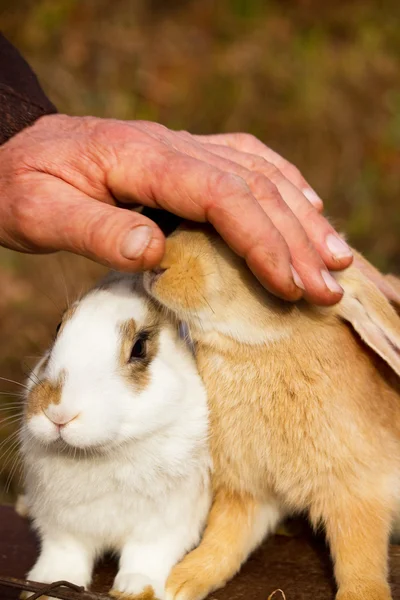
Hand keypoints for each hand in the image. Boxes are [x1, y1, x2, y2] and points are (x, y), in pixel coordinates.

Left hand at [0, 115, 352, 304]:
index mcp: (141, 157)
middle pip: (252, 188)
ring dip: (302, 217)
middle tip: (330, 287)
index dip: (261, 240)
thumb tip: (157, 250)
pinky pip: (247, 162)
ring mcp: (181, 148)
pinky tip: (308, 207)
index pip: (220, 196)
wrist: (14, 150)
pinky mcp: (184, 157)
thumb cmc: (22, 185)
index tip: (290, 283)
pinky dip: (284, 185)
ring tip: (337, 257)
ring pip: (260, 175)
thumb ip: (96, 230)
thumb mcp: (40, 213)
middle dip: (296, 240)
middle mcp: (172, 146)